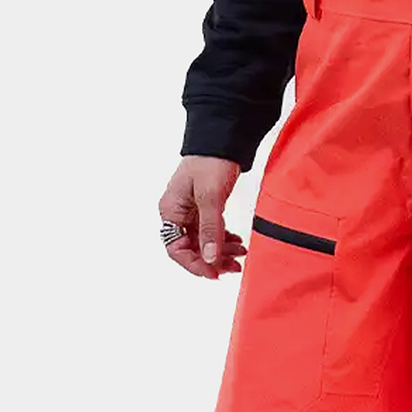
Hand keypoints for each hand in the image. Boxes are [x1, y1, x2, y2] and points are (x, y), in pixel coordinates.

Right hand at [159, 155, 245, 278]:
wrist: (223, 138)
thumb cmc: (211, 161)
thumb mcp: (211, 198)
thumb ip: (210, 229)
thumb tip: (209, 258)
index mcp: (171, 211)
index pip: (177, 249)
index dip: (195, 264)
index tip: (214, 273)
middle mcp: (177, 213)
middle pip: (191, 248)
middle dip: (213, 259)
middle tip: (234, 266)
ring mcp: (190, 210)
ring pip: (203, 241)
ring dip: (220, 251)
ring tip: (240, 254)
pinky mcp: (204, 206)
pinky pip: (211, 230)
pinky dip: (223, 238)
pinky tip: (236, 241)